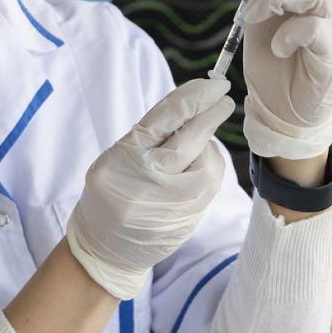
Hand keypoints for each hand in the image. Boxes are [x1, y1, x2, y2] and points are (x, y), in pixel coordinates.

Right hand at [66, 78, 233, 300]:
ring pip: (207, 160)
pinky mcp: (189, 218)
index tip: (215, 84)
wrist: (106, 248)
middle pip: (192, 137)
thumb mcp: (118, 156)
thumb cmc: (111, 193)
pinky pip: (210, 183)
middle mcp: (150, 179)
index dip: (197, 95)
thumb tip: (192, 104)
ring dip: (208, 145)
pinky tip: (196, 168)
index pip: (169, 116)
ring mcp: (173, 201)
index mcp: (127, 156)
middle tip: (225, 98)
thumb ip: (151, 133)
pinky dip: (208, 168)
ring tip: (194, 146)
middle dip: (212, 114)